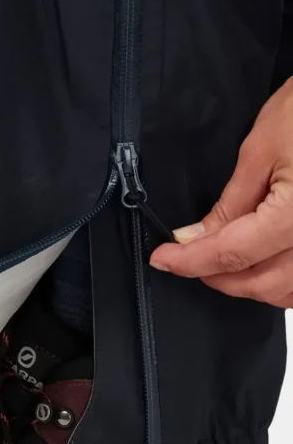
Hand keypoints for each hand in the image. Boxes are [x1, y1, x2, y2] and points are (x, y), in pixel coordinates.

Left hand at [150, 78, 292, 308]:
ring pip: (290, 293)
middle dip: (219, 278)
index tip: (163, 259)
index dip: (190, 261)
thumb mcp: (261, 150)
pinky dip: (283, 282)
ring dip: (253, 286)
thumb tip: (196, 237)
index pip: (232, 255)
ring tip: (223, 263)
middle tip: (188, 260)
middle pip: (263, 285)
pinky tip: (264, 265)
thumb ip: (230, 204)